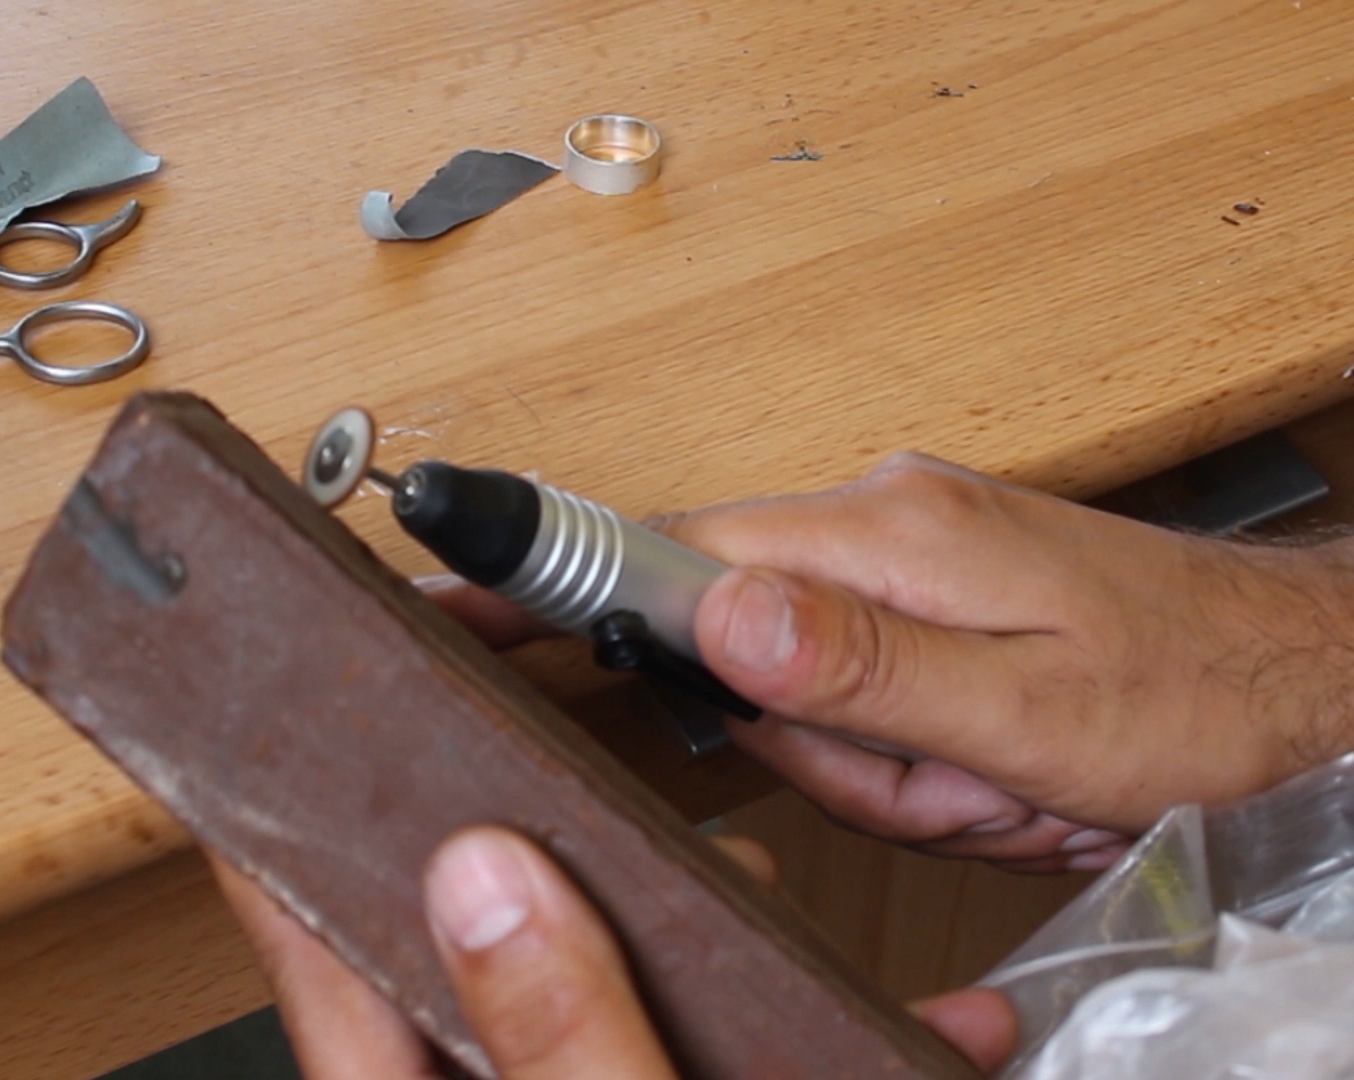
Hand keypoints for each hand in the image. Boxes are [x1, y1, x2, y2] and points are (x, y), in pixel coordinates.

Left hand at [212, 828, 1015, 1079]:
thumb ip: (557, 1049)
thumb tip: (486, 882)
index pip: (320, 981)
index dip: (280, 854)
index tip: (250, 743)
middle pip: (476, 985)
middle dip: (557, 881)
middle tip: (586, 802)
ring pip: (613, 1029)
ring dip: (697, 964)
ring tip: (759, 911)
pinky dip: (794, 1058)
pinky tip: (906, 1036)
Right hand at [673, 452, 1353, 868]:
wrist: (1307, 681)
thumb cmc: (1197, 699)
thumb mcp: (1021, 713)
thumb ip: (858, 666)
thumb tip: (715, 615)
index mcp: (891, 532)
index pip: (687, 551)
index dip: (665, 636)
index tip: (696, 696)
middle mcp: (891, 519)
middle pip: (753, 656)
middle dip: (846, 756)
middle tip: (952, 780)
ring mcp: (917, 556)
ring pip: (818, 697)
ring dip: (905, 770)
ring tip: (1005, 778)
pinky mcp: (942, 594)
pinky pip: (876, 694)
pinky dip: (934, 755)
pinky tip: (1010, 762)